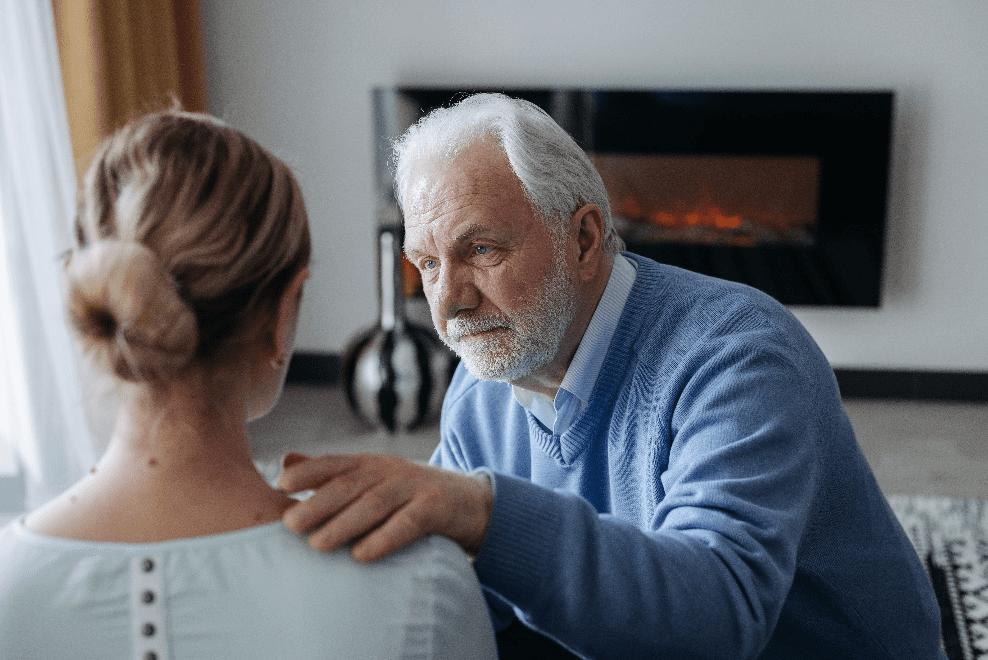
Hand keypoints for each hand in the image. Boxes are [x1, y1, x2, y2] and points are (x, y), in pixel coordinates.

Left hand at [278, 452, 492, 561]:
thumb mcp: (372, 479)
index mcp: (369, 464)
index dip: (308, 472)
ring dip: (344, 524)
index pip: (334, 463)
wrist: (470, 502)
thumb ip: (330, 473)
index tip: (280, 484)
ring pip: (374, 504)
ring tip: (317, 545)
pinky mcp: (436, 508)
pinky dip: (384, 539)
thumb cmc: (409, 494)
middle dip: (317, 503)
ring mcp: (414, 487)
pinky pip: (408, 523)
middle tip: (288, 524)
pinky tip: (362, 556)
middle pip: (349, 485)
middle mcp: (389, 471)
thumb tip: (285, 463)